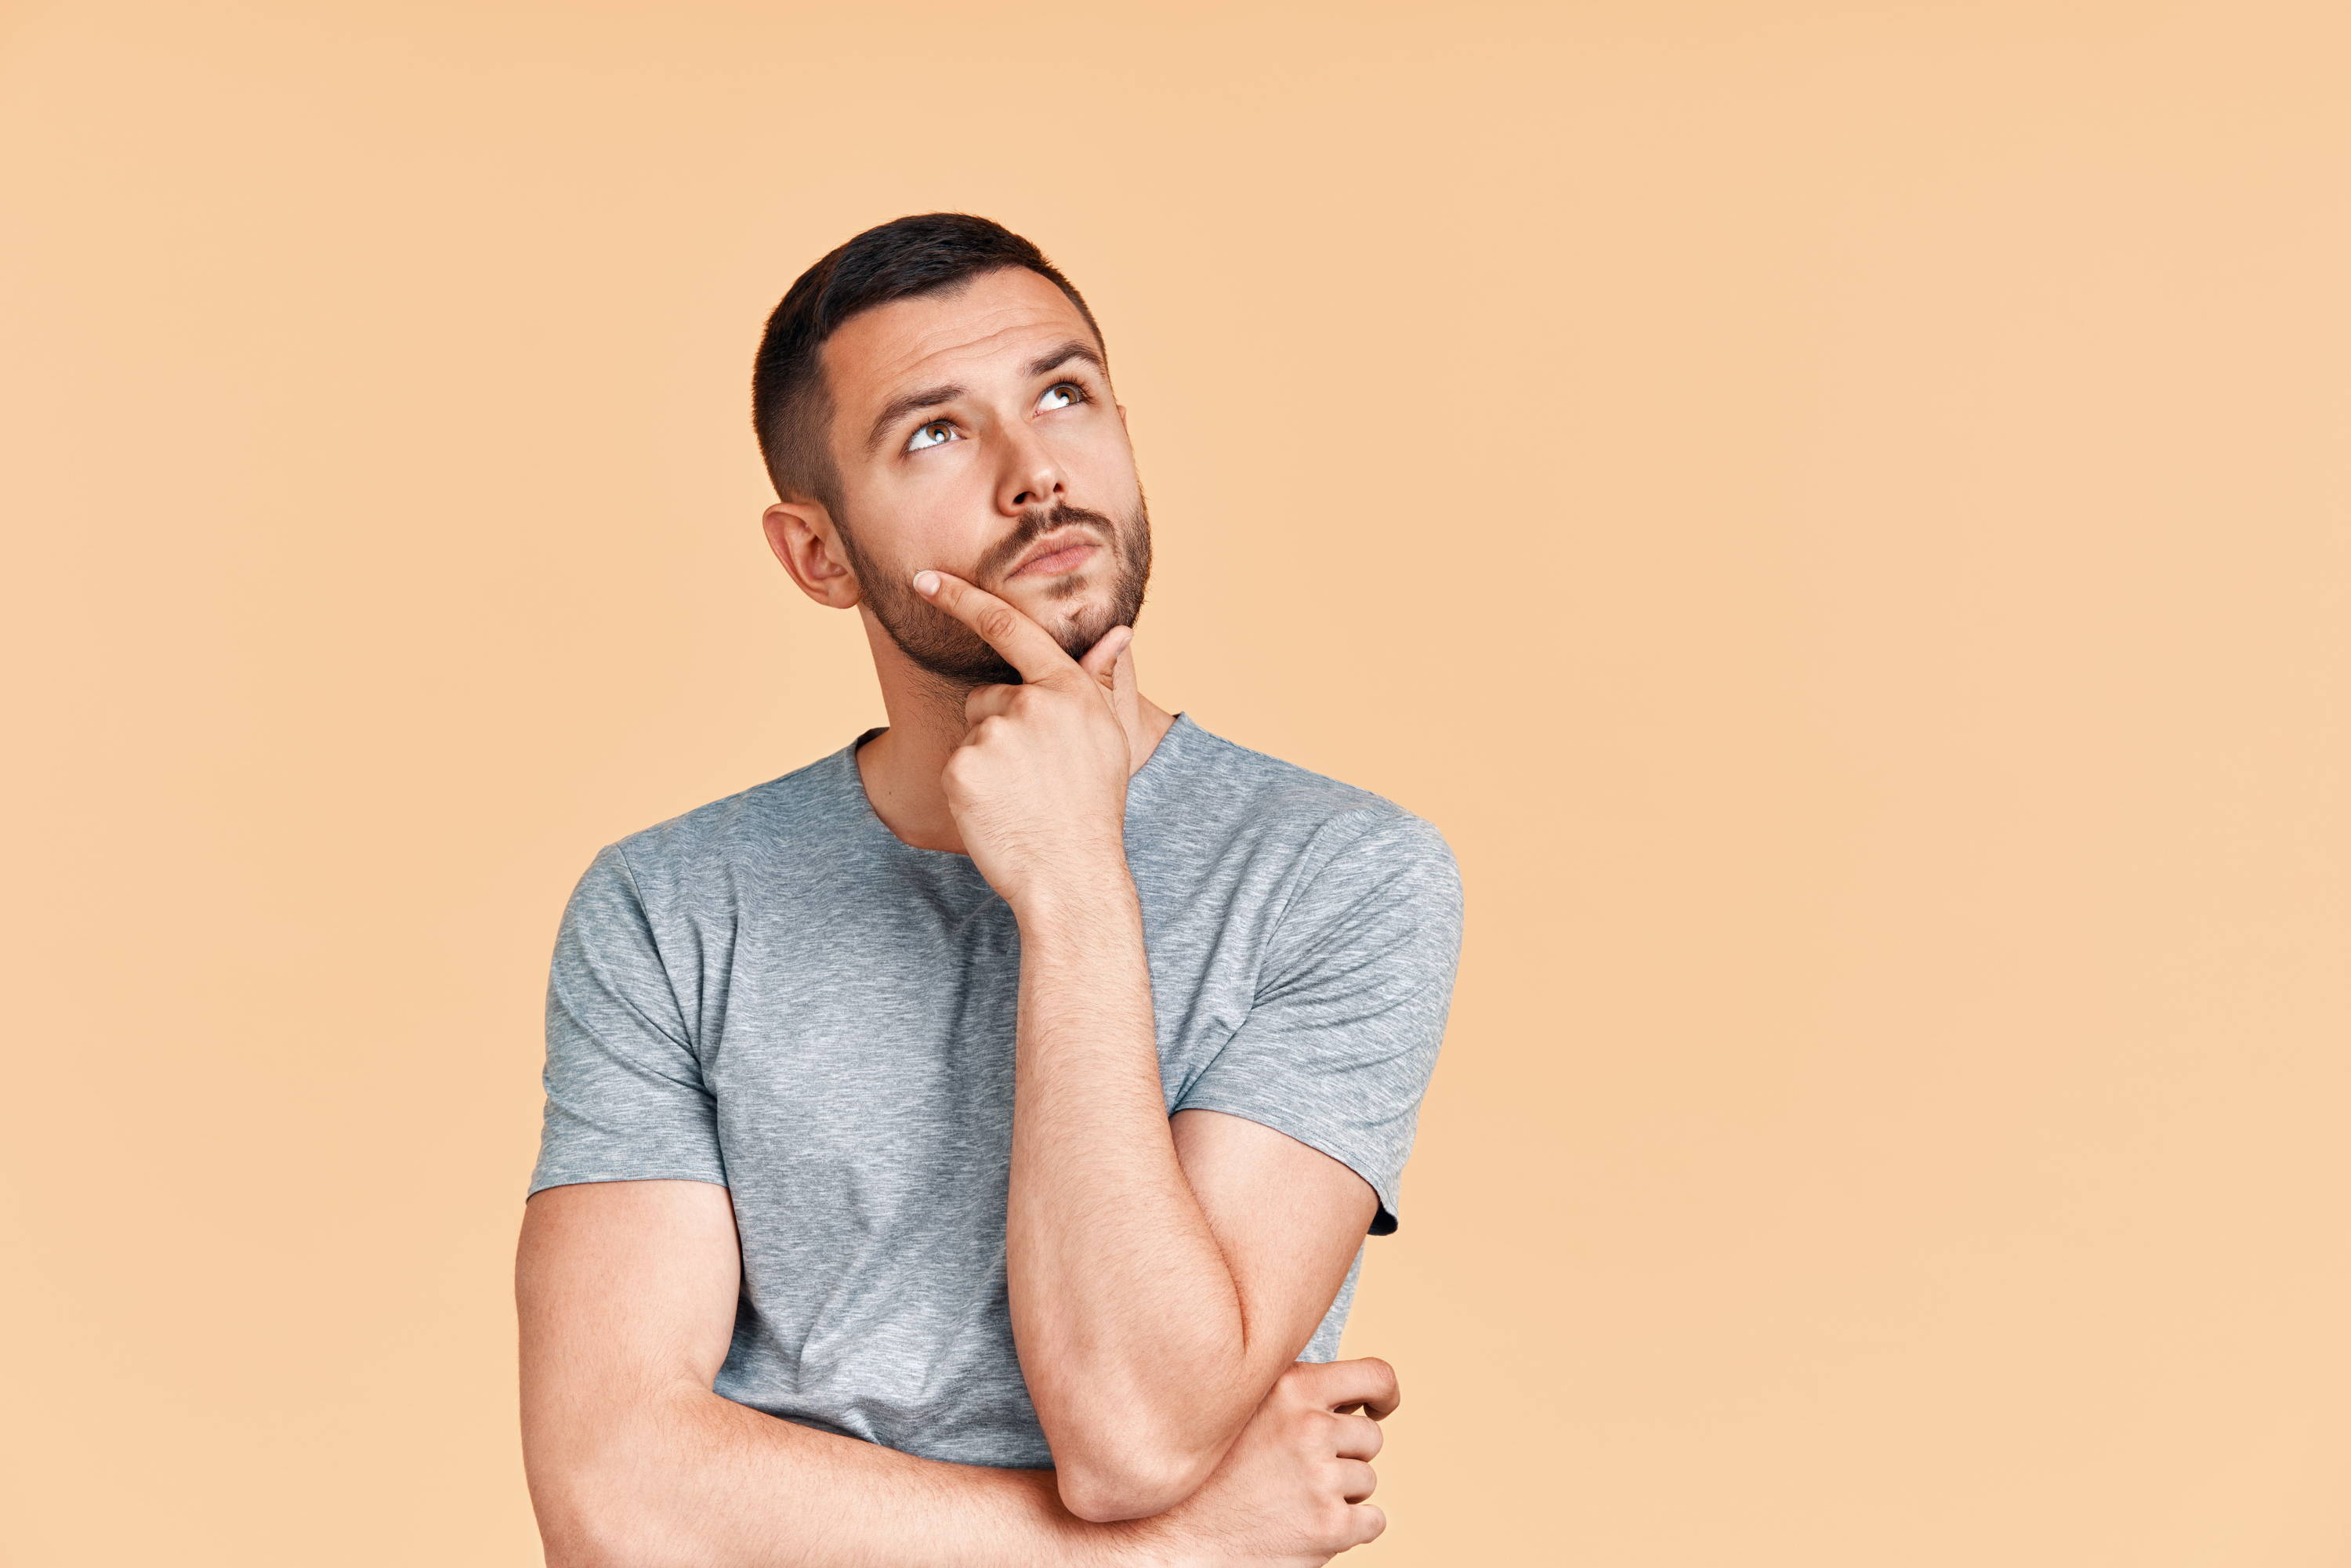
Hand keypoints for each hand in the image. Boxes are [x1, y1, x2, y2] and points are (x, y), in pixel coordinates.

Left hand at [910, 567, 1138, 914]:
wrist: (1072, 875)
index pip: (1011, 628)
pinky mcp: (964, 767)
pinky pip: (957, 764)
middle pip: (988, 694)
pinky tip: (999, 810)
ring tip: (1021, 796)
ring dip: (987, 759)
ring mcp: (996, 735)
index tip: (926, 578)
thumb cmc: (1093, 810)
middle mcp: (1033, 703)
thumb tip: (1117, 632)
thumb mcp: (1109, 740)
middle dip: (999, 726)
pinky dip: (971, 787)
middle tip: (1034, 777)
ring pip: (972, 731)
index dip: (963, 598)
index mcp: (1069, 690)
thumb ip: (1100, 683)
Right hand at [1114, 1358, 1398, 1566]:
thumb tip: (1349, 1394)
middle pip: (1371, 1437)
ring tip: (1293, 1499)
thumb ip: (1293, 1392)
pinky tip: (1307, 1525)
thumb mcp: (1245, 1409)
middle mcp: (1309, 1427)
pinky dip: (1349, 1529)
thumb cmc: (1211, 1473)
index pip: (1376, 1375)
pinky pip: (1372, 1522)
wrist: (1178, 1537)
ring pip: (1367, 1482)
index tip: (1380, 1407)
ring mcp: (1320, 1479)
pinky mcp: (1330, 1527)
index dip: (1385, 1394)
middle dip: (1348, 1455)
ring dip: (1341, 1494)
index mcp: (1292, 1388)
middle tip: (1303, 1472)